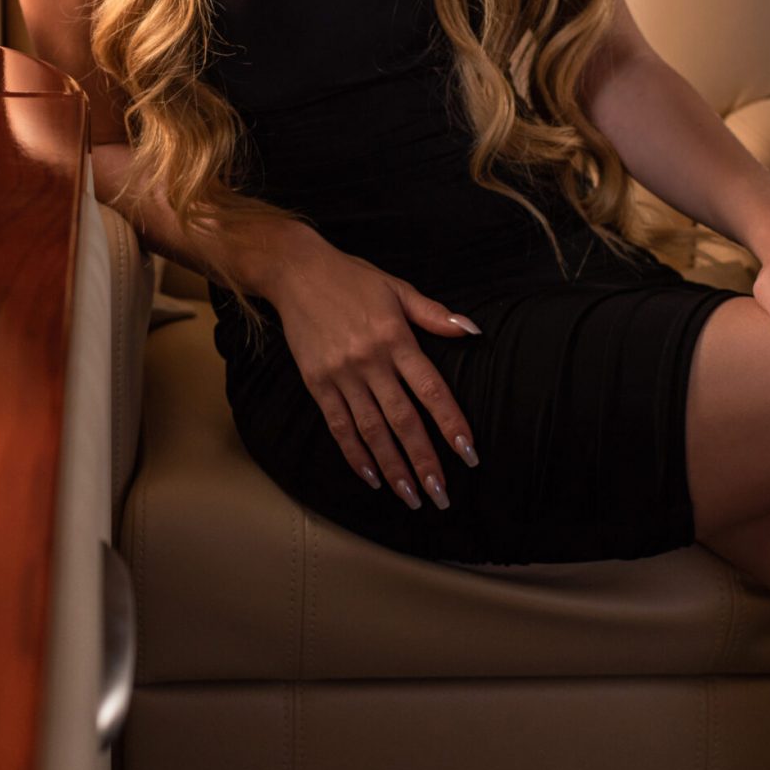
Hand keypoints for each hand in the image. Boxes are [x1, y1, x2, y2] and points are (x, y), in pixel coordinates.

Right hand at [259, 238, 482, 509]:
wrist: (297, 272)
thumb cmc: (352, 278)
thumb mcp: (398, 288)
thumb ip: (434, 314)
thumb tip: (473, 331)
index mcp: (396, 338)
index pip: (431, 389)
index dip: (451, 423)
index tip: (469, 453)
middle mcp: (369, 361)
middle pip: (402, 420)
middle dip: (424, 461)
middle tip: (442, 495)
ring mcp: (341, 374)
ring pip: (371, 430)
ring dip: (393, 467)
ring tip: (411, 497)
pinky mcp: (317, 382)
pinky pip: (338, 425)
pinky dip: (354, 454)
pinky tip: (370, 477)